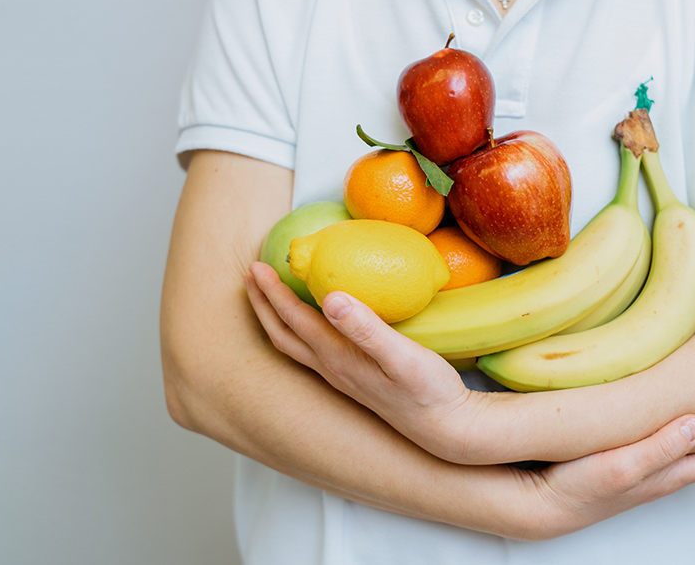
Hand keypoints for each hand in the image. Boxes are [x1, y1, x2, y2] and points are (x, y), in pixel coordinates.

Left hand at [244, 261, 487, 461]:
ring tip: (268, 296)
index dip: (274, 293)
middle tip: (249, 274)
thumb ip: (367, 328)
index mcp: (338, 357)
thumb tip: (331, 297)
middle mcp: (332, 369)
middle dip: (263, 304)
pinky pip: (311, 351)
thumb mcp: (402, 356)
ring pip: (294, 346)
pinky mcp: (354, 380)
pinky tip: (311, 322)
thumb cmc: (429, 391)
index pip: (296, 320)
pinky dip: (297, 331)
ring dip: (275, 319)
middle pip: (284, 334)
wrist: (445, 429)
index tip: (257, 266)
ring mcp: (341, 378)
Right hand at [509, 415, 694, 539]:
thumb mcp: (621, 467)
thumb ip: (659, 447)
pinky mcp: (624, 465)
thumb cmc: (578, 487)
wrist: (543, 505)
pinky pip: (667, 451)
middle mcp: (661, 473)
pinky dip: (684, 442)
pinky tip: (679, 432)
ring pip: (692, 456)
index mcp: (666, 472)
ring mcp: (643, 472)